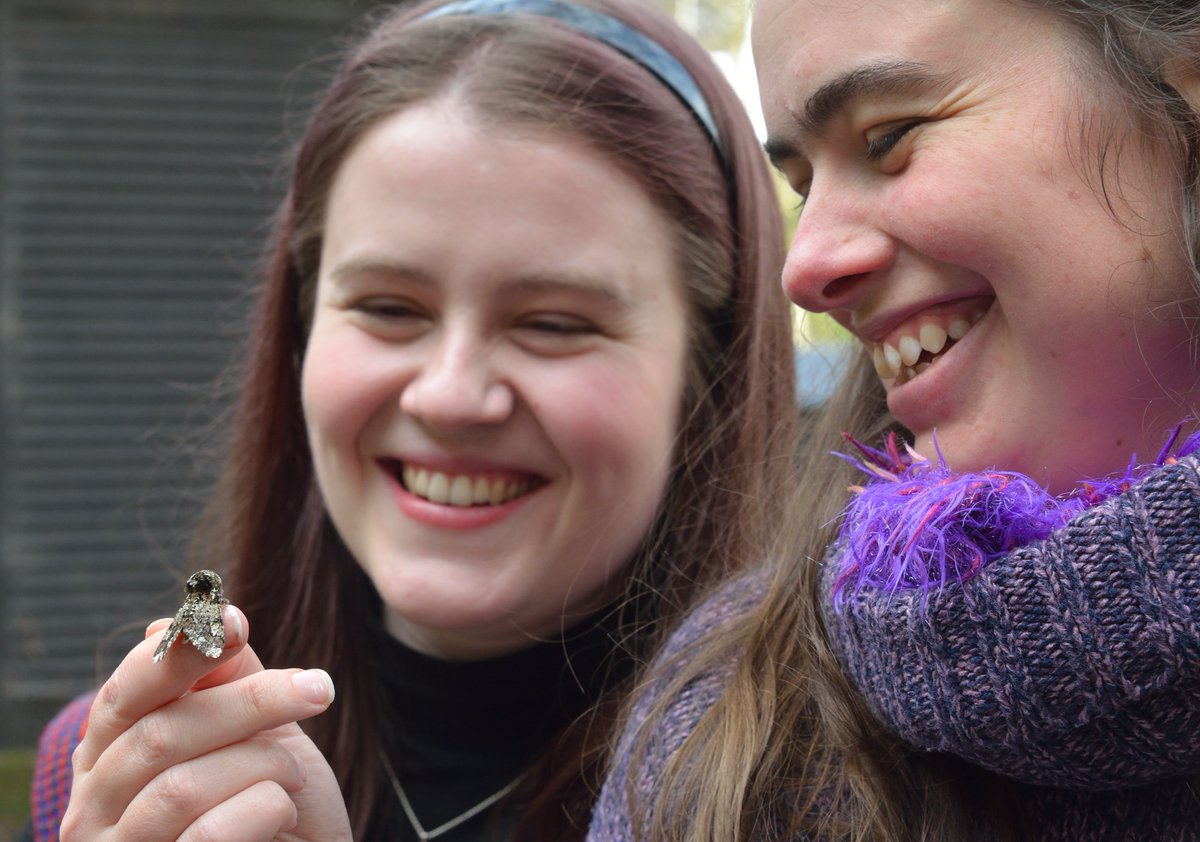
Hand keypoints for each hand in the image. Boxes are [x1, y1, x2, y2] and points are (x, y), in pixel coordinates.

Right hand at [60, 605, 352, 840]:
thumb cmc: (266, 799)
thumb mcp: (253, 730)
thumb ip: (222, 680)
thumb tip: (172, 624)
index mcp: (105, 757)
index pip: (123, 694)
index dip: (178, 653)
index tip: (235, 621)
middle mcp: (90, 811)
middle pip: (158, 736)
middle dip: (249, 702)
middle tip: (317, 688)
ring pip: (181, 788)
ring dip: (262, 765)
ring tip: (294, 774)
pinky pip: (210, 834)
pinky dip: (265, 809)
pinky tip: (284, 810)